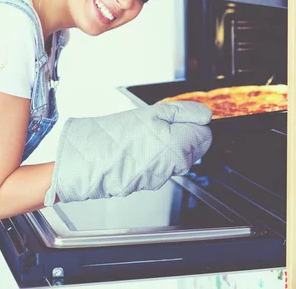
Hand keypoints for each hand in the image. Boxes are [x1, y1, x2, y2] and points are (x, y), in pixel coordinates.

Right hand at [44, 101, 211, 205]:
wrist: (89, 161)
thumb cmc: (116, 136)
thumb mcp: (153, 112)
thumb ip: (184, 112)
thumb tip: (205, 115)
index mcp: (179, 145)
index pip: (206, 136)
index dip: (195, 124)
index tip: (182, 118)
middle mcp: (175, 165)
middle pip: (194, 149)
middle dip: (184, 136)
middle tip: (162, 125)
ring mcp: (163, 176)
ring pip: (179, 159)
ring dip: (170, 146)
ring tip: (147, 136)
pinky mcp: (151, 183)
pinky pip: (163, 167)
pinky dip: (157, 157)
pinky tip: (141, 149)